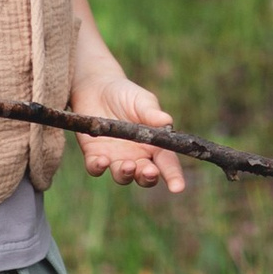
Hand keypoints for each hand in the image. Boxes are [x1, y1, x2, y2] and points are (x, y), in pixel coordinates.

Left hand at [73, 66, 187, 194]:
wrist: (96, 86)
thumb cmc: (125, 93)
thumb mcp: (141, 101)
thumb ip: (151, 113)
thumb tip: (167, 122)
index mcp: (154, 144)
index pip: (167, 163)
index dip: (174, 176)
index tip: (178, 187)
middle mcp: (137, 156)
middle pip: (145, 176)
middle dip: (149, 177)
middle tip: (150, 172)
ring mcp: (116, 158)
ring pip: (123, 176)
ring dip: (126, 174)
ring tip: (128, 165)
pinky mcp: (94, 155)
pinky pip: (96, 168)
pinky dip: (99, 168)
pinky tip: (102, 160)